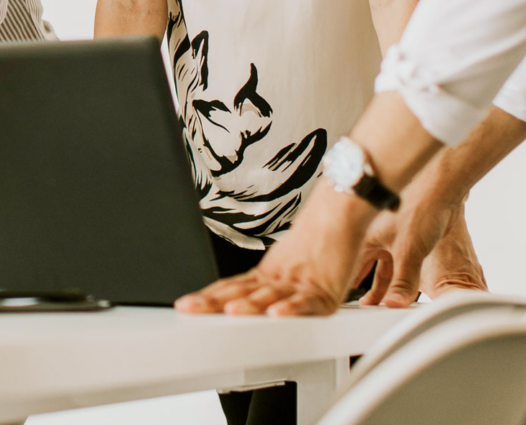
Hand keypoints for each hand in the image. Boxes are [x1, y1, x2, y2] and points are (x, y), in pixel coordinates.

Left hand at [176, 180, 377, 315]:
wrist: (340, 211)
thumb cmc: (318, 236)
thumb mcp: (284, 261)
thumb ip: (267, 282)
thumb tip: (246, 295)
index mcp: (267, 274)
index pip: (230, 287)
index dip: (207, 297)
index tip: (185, 305)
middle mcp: (278, 279)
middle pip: (240, 292)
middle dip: (213, 303)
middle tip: (190, 308)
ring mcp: (298, 284)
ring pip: (269, 296)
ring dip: (249, 305)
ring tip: (231, 311)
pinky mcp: (324, 291)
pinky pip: (306, 303)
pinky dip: (292, 310)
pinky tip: (277, 314)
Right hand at [355, 168, 487, 307]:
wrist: (441, 186)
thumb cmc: (420, 206)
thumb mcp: (410, 252)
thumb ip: (403, 282)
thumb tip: (395, 303)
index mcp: (364, 239)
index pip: (348, 269)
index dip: (344, 286)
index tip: (340, 302)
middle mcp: (371, 237)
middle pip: (362, 270)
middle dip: (362, 289)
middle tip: (360, 307)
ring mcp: (387, 237)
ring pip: (380, 266)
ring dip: (381, 284)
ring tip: (380, 302)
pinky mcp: (402, 236)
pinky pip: (393, 260)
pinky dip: (394, 274)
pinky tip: (398, 283)